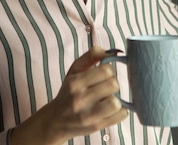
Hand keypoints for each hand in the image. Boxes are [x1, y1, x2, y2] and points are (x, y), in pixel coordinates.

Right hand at [10, 47, 127, 144]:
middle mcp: (80, 99)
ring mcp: (88, 115)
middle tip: (105, 87)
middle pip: (113, 85)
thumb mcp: (74, 71)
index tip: (104, 74)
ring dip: (116, 99)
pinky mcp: (97, 127)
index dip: (109, 70)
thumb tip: (111, 51)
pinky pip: (121, 116)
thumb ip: (91, 56)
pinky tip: (110, 109)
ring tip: (107, 99)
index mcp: (75, 82)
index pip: (106, 70)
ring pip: (116, 102)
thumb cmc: (68, 92)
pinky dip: (120, 111)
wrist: (56, 120)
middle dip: (112, 84)